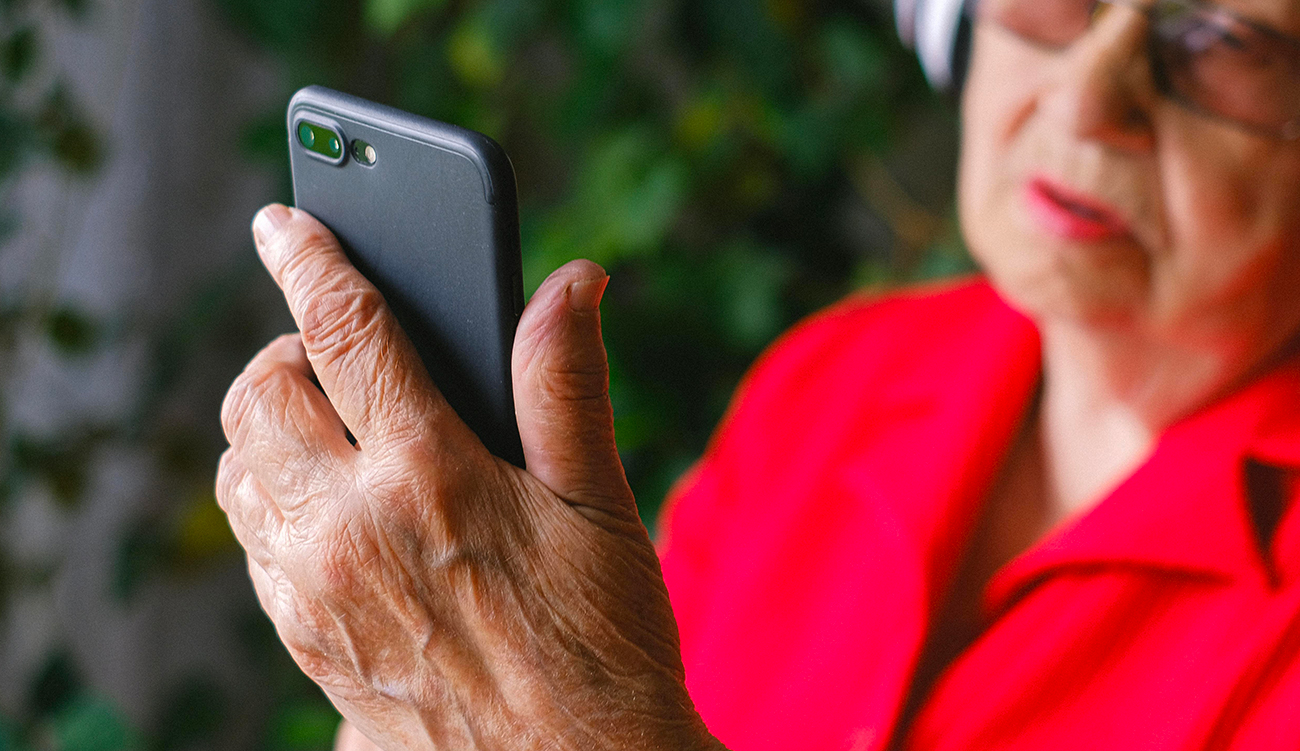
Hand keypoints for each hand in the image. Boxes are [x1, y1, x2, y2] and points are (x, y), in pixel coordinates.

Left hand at [217, 204, 721, 750]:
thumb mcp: (599, 503)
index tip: (286, 221)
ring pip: (238, 470)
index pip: (345, 331)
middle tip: (338, 358)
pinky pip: (252, 543)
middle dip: (286, 352)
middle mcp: (350, 528)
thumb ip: (568, 382)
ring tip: (337, 432)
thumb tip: (572, 281)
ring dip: (273, 430)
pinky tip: (338, 510)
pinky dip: (275, 502)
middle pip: (258, 394)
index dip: (311, 258)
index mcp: (429, 474)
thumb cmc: (601, 640)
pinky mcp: (302, 641)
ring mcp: (314, 590)